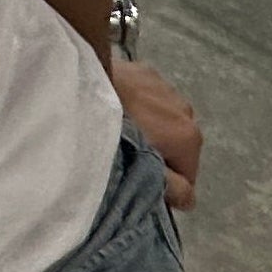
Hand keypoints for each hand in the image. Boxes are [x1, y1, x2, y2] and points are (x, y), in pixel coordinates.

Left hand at [107, 57, 201, 209]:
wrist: (82, 88)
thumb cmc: (114, 136)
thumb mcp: (143, 171)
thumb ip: (171, 188)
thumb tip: (190, 201)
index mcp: (189, 137)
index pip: (188, 177)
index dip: (168, 187)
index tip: (141, 185)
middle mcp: (187, 111)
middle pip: (177, 147)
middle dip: (160, 155)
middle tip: (127, 159)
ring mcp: (168, 87)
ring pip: (164, 120)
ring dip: (151, 128)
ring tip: (121, 132)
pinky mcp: (146, 70)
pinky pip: (149, 98)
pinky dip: (139, 106)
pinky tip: (117, 108)